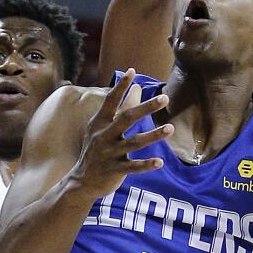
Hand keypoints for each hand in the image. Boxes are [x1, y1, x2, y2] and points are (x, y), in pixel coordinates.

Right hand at [67, 70, 171, 199]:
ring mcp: (110, 153)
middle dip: (146, 108)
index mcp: (100, 123)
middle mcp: (104, 136)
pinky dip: (146, 164)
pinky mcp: (115, 170)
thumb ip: (120, 108)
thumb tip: (138, 87)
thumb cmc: (96, 149)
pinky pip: (133, 167)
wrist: (81, 181)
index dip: (121, 86)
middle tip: (165, 98)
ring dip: (153, 135)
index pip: (111, 101)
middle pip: (127, 118)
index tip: (132, 71)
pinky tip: (160, 162)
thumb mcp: (102, 127)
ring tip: (171, 128)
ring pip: (134, 143)